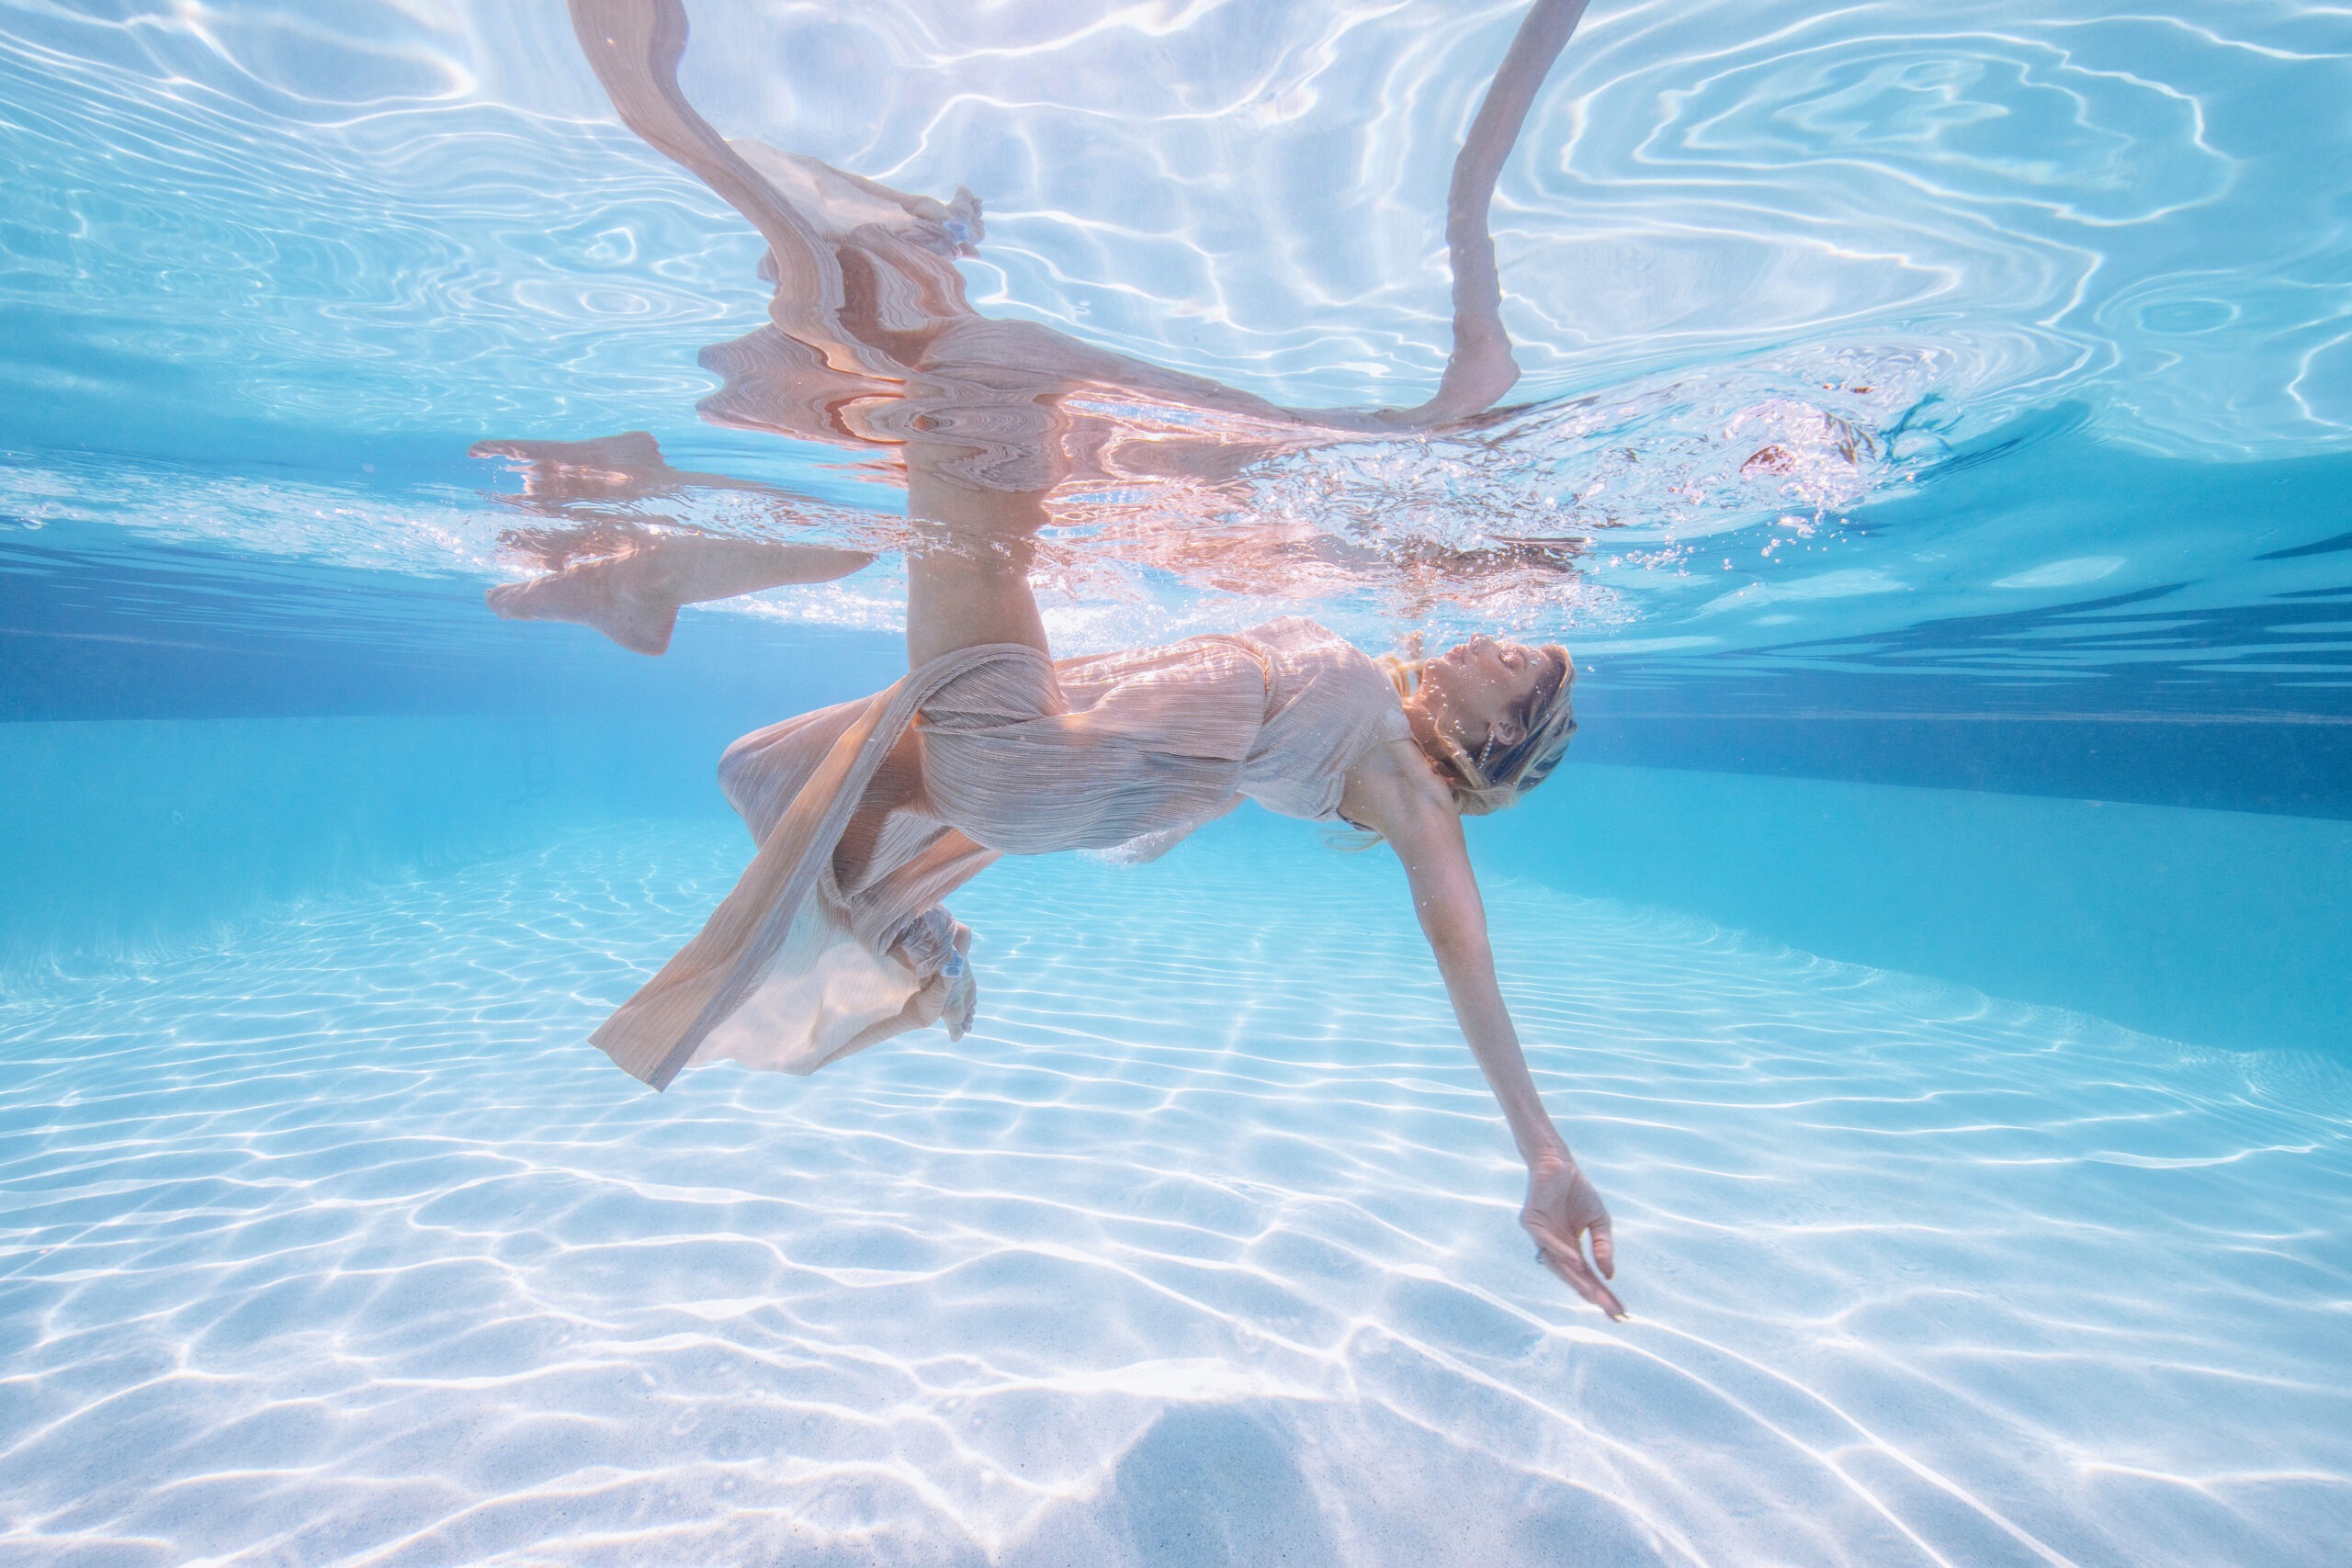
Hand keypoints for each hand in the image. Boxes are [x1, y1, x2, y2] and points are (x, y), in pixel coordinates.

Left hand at [1522, 1155, 1623, 1319]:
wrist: (1558, 1163)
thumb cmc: (1577, 1192)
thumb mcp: (1599, 1221)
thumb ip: (1603, 1246)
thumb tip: (1609, 1275)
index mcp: (1570, 1249)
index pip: (1589, 1277)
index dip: (1604, 1294)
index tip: (1620, 1313)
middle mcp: (1554, 1248)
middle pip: (1574, 1276)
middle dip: (1592, 1293)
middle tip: (1610, 1311)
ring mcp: (1540, 1236)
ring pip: (1557, 1263)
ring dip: (1574, 1279)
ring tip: (1591, 1294)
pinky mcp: (1530, 1222)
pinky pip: (1544, 1240)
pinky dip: (1559, 1251)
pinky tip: (1575, 1260)